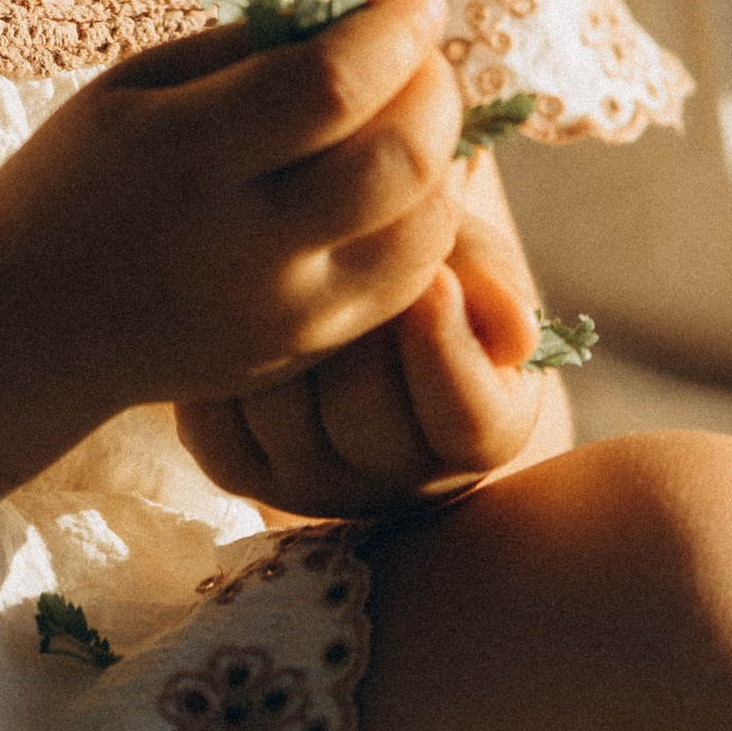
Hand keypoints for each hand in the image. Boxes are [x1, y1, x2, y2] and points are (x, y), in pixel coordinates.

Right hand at [0, 0, 465, 433]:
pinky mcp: (300, 353)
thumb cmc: (81, 176)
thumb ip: (248, 47)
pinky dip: (431, 219)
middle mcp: (242, 246)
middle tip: (424, 51)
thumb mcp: (138, 84)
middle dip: (437, 88)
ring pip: (423, 233)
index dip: (396, 32)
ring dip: (447, 154)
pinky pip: (405, 286)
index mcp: (186, 155)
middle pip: (397, 162)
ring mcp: (279, 315)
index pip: (332, 87)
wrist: (27, 324)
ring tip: (422, 108)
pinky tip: (413, 176)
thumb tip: (361, 15)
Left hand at [174, 190, 549, 515]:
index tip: (434, 274)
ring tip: (287, 266)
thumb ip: (492, 284)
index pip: (467, 416)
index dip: (446, 344)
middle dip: (358, 321)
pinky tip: (235, 303)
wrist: (338, 281)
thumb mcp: (468, 261)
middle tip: (342, 248)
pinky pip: (214, 416)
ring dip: (284, 328)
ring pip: (281, 409)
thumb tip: (516, 334)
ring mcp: (307, 482)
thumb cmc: (422, 264)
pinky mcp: (233, 466)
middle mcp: (392, 481)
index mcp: (476, 436)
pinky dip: (222, 353)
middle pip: (363, 410)